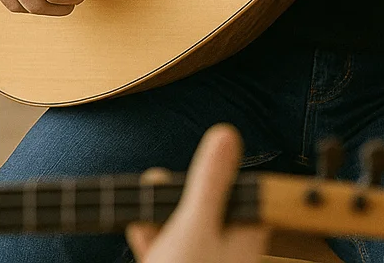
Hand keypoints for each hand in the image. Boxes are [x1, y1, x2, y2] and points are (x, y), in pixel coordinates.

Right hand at [126, 125, 266, 262]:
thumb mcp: (196, 221)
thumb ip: (209, 179)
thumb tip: (226, 134)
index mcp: (245, 232)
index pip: (240, 190)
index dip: (217, 173)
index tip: (201, 159)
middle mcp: (229, 248)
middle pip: (207, 207)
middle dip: (180, 191)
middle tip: (160, 178)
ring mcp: (205, 260)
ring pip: (184, 227)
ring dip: (162, 211)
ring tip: (148, 193)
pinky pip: (168, 247)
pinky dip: (152, 234)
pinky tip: (138, 225)